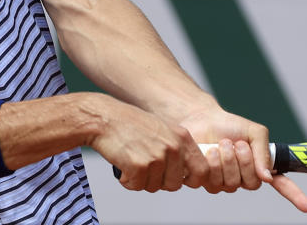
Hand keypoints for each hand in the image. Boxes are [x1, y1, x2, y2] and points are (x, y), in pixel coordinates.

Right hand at [90, 96, 207, 191]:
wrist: (105, 118)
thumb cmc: (131, 124)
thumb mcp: (163, 129)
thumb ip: (177, 148)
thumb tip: (186, 173)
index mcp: (182, 138)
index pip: (201, 171)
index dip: (190, 180)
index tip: (176, 178)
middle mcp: (173, 147)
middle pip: (174, 184)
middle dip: (159, 181)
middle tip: (145, 168)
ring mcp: (157, 157)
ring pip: (154, 187)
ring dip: (141, 180)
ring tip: (132, 160)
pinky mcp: (140, 166)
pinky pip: (137, 186)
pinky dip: (128, 181)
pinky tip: (123, 164)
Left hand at [180, 107, 306, 211]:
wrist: (203, 119)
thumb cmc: (230, 125)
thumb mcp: (254, 132)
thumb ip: (263, 151)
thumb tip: (267, 177)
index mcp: (260, 166)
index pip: (281, 185)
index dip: (295, 196)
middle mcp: (244, 178)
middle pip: (252, 184)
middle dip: (245, 162)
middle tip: (237, 144)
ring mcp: (225, 182)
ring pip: (230, 184)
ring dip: (226, 160)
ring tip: (222, 144)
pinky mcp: (206, 181)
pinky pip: (212, 183)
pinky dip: (211, 163)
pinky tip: (209, 152)